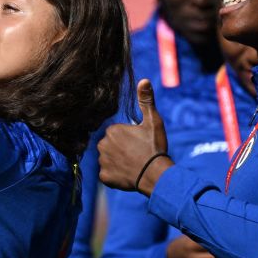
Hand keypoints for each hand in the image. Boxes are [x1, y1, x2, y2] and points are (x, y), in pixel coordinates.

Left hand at [97, 80, 170, 194]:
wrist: (155, 174)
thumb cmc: (154, 146)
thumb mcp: (153, 121)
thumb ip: (146, 101)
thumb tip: (143, 80)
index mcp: (112, 130)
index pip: (117, 133)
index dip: (129, 138)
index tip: (139, 144)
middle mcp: (102, 144)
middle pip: (110, 146)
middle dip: (121, 149)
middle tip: (137, 155)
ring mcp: (102, 162)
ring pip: (108, 160)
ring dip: (118, 162)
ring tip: (133, 165)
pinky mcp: (104, 177)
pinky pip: (108, 175)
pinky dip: (116, 176)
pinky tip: (128, 175)